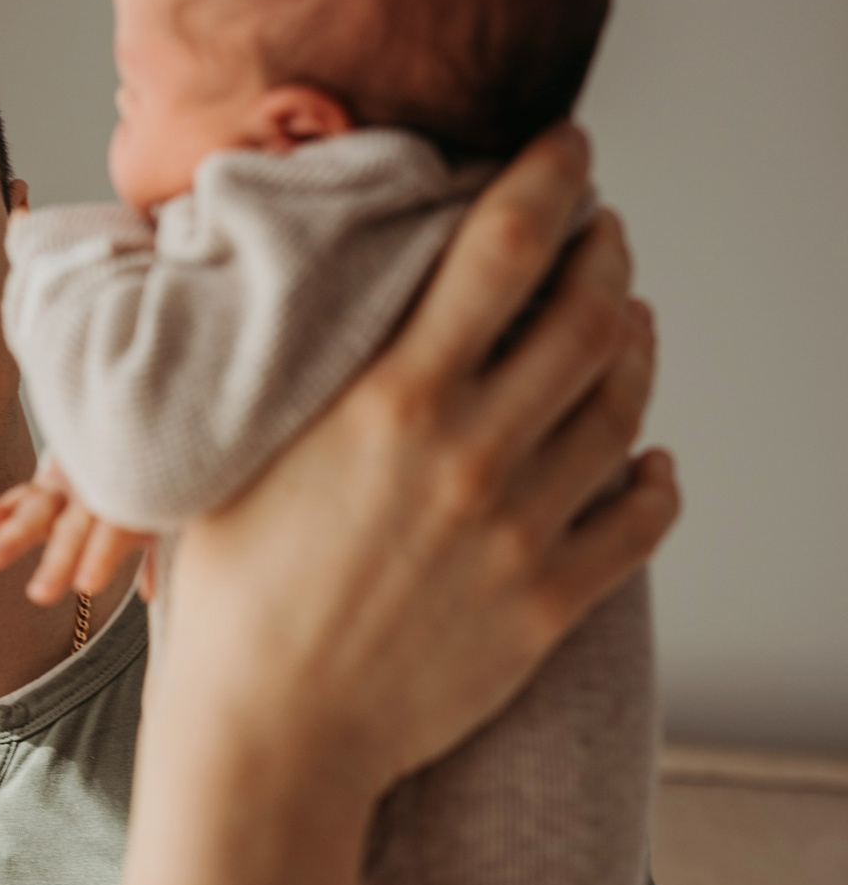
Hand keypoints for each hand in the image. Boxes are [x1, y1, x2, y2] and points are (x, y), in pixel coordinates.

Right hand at [0, 456, 155, 605]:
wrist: (131, 438)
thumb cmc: (150, 489)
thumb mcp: (163, 520)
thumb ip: (158, 557)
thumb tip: (153, 594)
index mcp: (128, 506)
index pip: (113, 536)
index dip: (100, 558)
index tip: (85, 586)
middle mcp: (94, 495)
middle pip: (72, 530)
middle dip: (56, 561)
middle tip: (38, 595)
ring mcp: (68, 487)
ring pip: (38, 511)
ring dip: (13, 537)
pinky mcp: (47, 483)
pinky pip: (23, 494)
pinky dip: (4, 506)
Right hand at [149, 125, 676, 803]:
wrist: (264, 735)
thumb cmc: (230, 596)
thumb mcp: (241, 453)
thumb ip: (304, 373)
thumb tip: (321, 294)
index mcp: (389, 399)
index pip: (500, 247)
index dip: (548, 178)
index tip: (564, 149)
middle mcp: (469, 451)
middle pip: (587, 311)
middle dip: (605, 253)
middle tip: (598, 233)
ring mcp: (519, 528)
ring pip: (624, 403)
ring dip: (634, 346)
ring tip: (621, 323)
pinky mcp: (549, 601)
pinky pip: (642, 516)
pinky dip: (655, 474)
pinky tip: (644, 457)